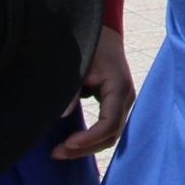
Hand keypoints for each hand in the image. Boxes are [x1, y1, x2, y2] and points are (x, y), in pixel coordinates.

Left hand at [53, 27, 134, 158]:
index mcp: (119, 87)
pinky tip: (72, 141)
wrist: (103, 31)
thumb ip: (71, 89)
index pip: (109, 124)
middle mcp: (127, 97)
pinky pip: (108, 126)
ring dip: (87, 146)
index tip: (66, 143)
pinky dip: (91, 138)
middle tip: (57, 153)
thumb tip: (63, 115)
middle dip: (84, 148)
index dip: (88, 139)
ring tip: (61, 151)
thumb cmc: (91, 44)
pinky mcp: (116, 103)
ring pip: (110, 134)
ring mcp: (124, 101)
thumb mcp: (78, 64)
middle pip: (111, 135)